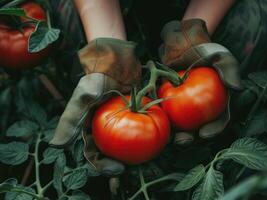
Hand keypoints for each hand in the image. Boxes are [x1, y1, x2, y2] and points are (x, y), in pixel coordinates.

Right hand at [49, 38, 140, 175]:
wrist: (116, 61)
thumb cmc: (98, 78)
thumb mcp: (84, 97)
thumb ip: (72, 119)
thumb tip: (57, 145)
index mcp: (87, 128)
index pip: (92, 153)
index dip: (102, 165)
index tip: (118, 169)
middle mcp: (101, 128)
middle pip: (108, 152)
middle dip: (118, 163)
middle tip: (130, 167)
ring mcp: (116, 122)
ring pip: (123, 144)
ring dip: (131, 154)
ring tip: (142, 159)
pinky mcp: (130, 114)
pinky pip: (137, 128)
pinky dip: (142, 136)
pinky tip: (153, 141)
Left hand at [159, 19, 240, 144]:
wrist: (182, 45)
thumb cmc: (203, 51)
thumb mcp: (220, 57)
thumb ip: (230, 70)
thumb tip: (236, 88)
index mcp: (217, 103)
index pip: (218, 120)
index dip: (213, 130)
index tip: (204, 134)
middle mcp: (201, 108)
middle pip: (198, 129)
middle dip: (191, 139)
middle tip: (182, 141)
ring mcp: (184, 107)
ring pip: (180, 126)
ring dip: (175, 136)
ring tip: (169, 140)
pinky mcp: (168, 103)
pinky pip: (165, 115)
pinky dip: (162, 121)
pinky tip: (157, 125)